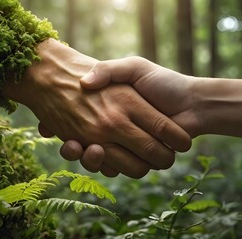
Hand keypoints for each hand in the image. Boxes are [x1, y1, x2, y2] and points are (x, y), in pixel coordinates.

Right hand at [57, 57, 200, 170]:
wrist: (192, 103)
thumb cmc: (163, 82)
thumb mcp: (133, 68)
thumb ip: (107, 70)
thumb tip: (83, 84)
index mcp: (109, 109)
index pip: (76, 120)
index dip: (60, 124)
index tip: (49, 125)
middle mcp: (112, 129)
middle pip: (82, 145)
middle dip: (74, 150)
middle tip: (71, 143)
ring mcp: (121, 144)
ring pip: (95, 159)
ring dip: (88, 159)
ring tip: (88, 148)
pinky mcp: (133, 157)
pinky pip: (113, 167)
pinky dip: (105, 166)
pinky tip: (99, 154)